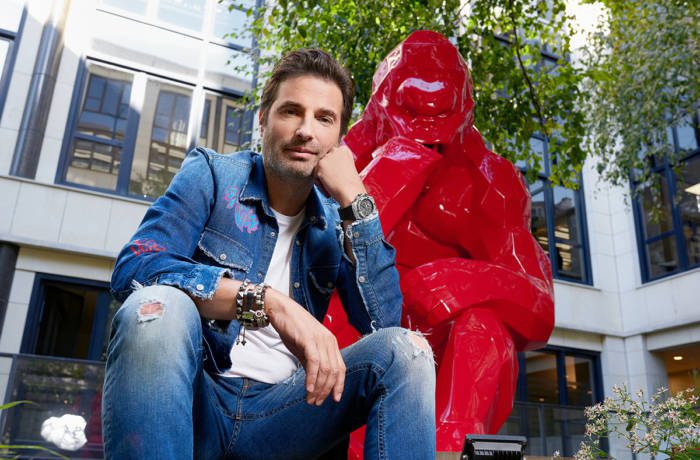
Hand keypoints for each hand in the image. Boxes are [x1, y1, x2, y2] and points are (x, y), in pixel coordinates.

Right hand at [265, 288, 345, 404]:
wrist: (280, 310)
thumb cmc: (292, 329)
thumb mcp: (305, 348)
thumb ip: (312, 362)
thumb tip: (315, 381)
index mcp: (331, 343)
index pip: (341, 368)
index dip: (339, 385)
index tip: (334, 399)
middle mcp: (329, 341)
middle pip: (333, 372)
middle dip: (326, 390)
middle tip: (316, 402)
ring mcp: (320, 339)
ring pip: (325, 369)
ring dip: (319, 388)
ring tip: (311, 399)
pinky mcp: (309, 339)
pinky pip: (314, 362)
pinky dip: (312, 378)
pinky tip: (308, 389)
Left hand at [314, 143, 365, 206]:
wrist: (351, 192)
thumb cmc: (351, 184)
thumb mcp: (347, 167)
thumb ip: (337, 163)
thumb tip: (327, 166)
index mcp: (344, 150)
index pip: (332, 157)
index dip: (334, 168)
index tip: (338, 175)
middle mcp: (335, 150)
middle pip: (324, 162)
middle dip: (327, 172)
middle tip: (335, 181)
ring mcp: (328, 157)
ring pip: (319, 169)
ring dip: (323, 179)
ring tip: (333, 186)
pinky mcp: (321, 165)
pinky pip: (315, 176)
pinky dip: (320, 184)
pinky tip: (329, 188)